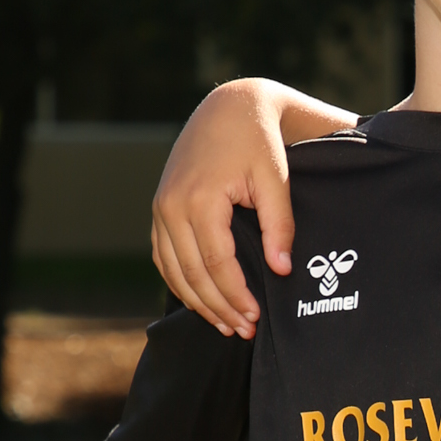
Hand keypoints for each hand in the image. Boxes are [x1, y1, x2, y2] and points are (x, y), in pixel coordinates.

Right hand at [151, 79, 318, 338]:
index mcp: (199, 199)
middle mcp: (171, 206)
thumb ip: (280, 226)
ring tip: (227, 326)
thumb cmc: (257, 142)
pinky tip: (202, 301)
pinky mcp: (160, 209)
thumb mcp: (277, 180)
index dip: (236, 296)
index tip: (256, 319)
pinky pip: (164, 257)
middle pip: (193, 274)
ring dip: (198, 303)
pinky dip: (180, 283)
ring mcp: (160, 208)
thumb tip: (280, 270)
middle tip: (244, 332)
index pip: (217, 264)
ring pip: (174, 270)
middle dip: (219, 308)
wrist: (229, 109)